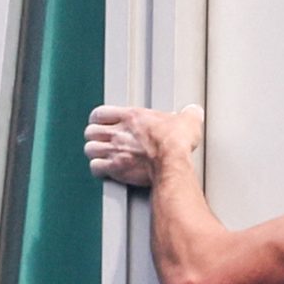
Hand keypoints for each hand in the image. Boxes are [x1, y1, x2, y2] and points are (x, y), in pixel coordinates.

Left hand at [85, 103, 202, 187]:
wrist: (172, 162)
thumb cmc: (176, 142)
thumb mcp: (187, 120)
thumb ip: (188, 114)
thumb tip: (194, 112)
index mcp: (131, 116)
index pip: (100, 113)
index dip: (97, 119)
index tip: (101, 123)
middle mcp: (118, 132)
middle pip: (90, 132)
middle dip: (94, 137)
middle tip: (100, 141)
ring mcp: (114, 151)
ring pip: (89, 150)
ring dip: (94, 153)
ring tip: (100, 155)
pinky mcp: (115, 169)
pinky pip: (95, 168)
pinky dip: (98, 170)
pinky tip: (104, 170)